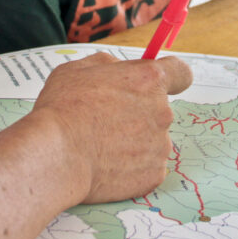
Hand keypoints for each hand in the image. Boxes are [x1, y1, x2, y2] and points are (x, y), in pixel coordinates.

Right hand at [32, 52, 192, 203]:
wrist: (57, 154)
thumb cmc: (63, 109)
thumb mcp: (78, 69)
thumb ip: (107, 65)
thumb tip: (118, 69)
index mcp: (149, 79)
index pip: (181, 73)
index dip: (170, 78)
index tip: (156, 86)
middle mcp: (162, 111)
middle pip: (159, 110)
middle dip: (138, 114)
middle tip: (106, 121)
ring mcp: (161, 145)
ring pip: (152, 140)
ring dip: (134, 142)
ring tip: (101, 146)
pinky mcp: (154, 174)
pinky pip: (146, 166)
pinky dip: (131, 166)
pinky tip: (106, 164)